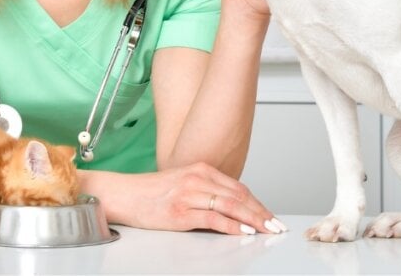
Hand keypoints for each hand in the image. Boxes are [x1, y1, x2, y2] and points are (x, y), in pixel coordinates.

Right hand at [83, 163, 286, 234]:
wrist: (123, 194)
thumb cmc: (151, 192)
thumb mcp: (183, 183)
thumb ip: (206, 191)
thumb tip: (232, 208)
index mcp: (200, 169)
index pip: (238, 188)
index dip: (257, 203)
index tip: (270, 215)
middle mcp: (197, 178)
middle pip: (238, 196)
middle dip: (261, 213)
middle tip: (277, 225)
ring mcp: (189, 194)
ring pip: (230, 206)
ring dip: (253, 219)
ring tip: (267, 230)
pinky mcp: (180, 211)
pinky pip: (213, 219)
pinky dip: (232, 225)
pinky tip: (244, 231)